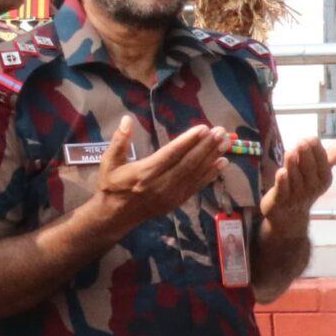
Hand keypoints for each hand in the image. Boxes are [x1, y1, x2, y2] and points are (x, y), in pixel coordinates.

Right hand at [83, 117, 228, 241]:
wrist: (115, 216)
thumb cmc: (112, 185)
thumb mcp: (109, 162)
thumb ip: (119, 140)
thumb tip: (127, 119)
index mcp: (144, 173)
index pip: (171, 155)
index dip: (188, 141)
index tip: (203, 128)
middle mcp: (160, 185)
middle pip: (188, 164)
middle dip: (206, 147)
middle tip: (221, 131)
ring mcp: (171, 195)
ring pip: (195, 174)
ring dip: (212, 158)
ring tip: (226, 142)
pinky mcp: (177, 201)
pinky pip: (196, 186)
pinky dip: (210, 174)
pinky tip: (222, 163)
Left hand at [259, 136, 335, 234]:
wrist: (290, 216)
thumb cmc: (306, 186)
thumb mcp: (319, 172)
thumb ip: (331, 156)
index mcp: (324, 179)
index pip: (322, 162)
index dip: (316, 150)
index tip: (312, 138)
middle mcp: (312, 187)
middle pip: (308, 169)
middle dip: (305, 155)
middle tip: (302, 142)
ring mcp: (296, 194)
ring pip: (294, 177)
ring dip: (292, 164)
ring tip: (290, 152)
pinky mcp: (281, 199)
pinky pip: (282, 190)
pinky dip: (282, 181)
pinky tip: (281, 172)